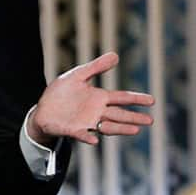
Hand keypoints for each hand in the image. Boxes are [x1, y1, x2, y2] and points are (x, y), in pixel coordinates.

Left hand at [29, 52, 154, 145]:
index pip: (121, 98)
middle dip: (134, 117)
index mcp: (99, 98)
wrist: (43, 109)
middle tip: (150, 120)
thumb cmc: (61, 93)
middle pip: (119, 114)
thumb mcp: (77, 76)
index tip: (152, 100)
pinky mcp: (73, 130)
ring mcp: (86, 122)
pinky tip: (94, 139)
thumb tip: (115, 55)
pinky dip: (88, 137)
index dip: (136, 99)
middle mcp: (97, 112)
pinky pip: (82, 134)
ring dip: (120, 128)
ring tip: (135, 130)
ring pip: (107, 126)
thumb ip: (95, 67)